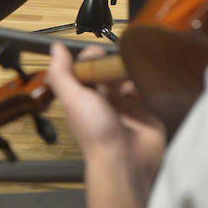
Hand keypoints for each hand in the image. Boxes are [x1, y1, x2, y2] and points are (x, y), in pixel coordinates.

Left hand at [48, 43, 165, 179]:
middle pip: (108, 71)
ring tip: (139, 58)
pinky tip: (151, 70)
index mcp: (85, 98)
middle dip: (114, 61)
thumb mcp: (73, 99)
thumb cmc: (95, 129)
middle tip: (122, 56)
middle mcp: (104, 100)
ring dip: (132, 67)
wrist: (125, 161)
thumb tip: (55, 46)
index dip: (91, 57)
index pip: (86, 69)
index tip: (100, 52)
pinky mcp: (146, 109)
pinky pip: (147, 88)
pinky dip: (148, 79)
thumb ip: (62, 74)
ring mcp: (126, 105)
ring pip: (128, 77)